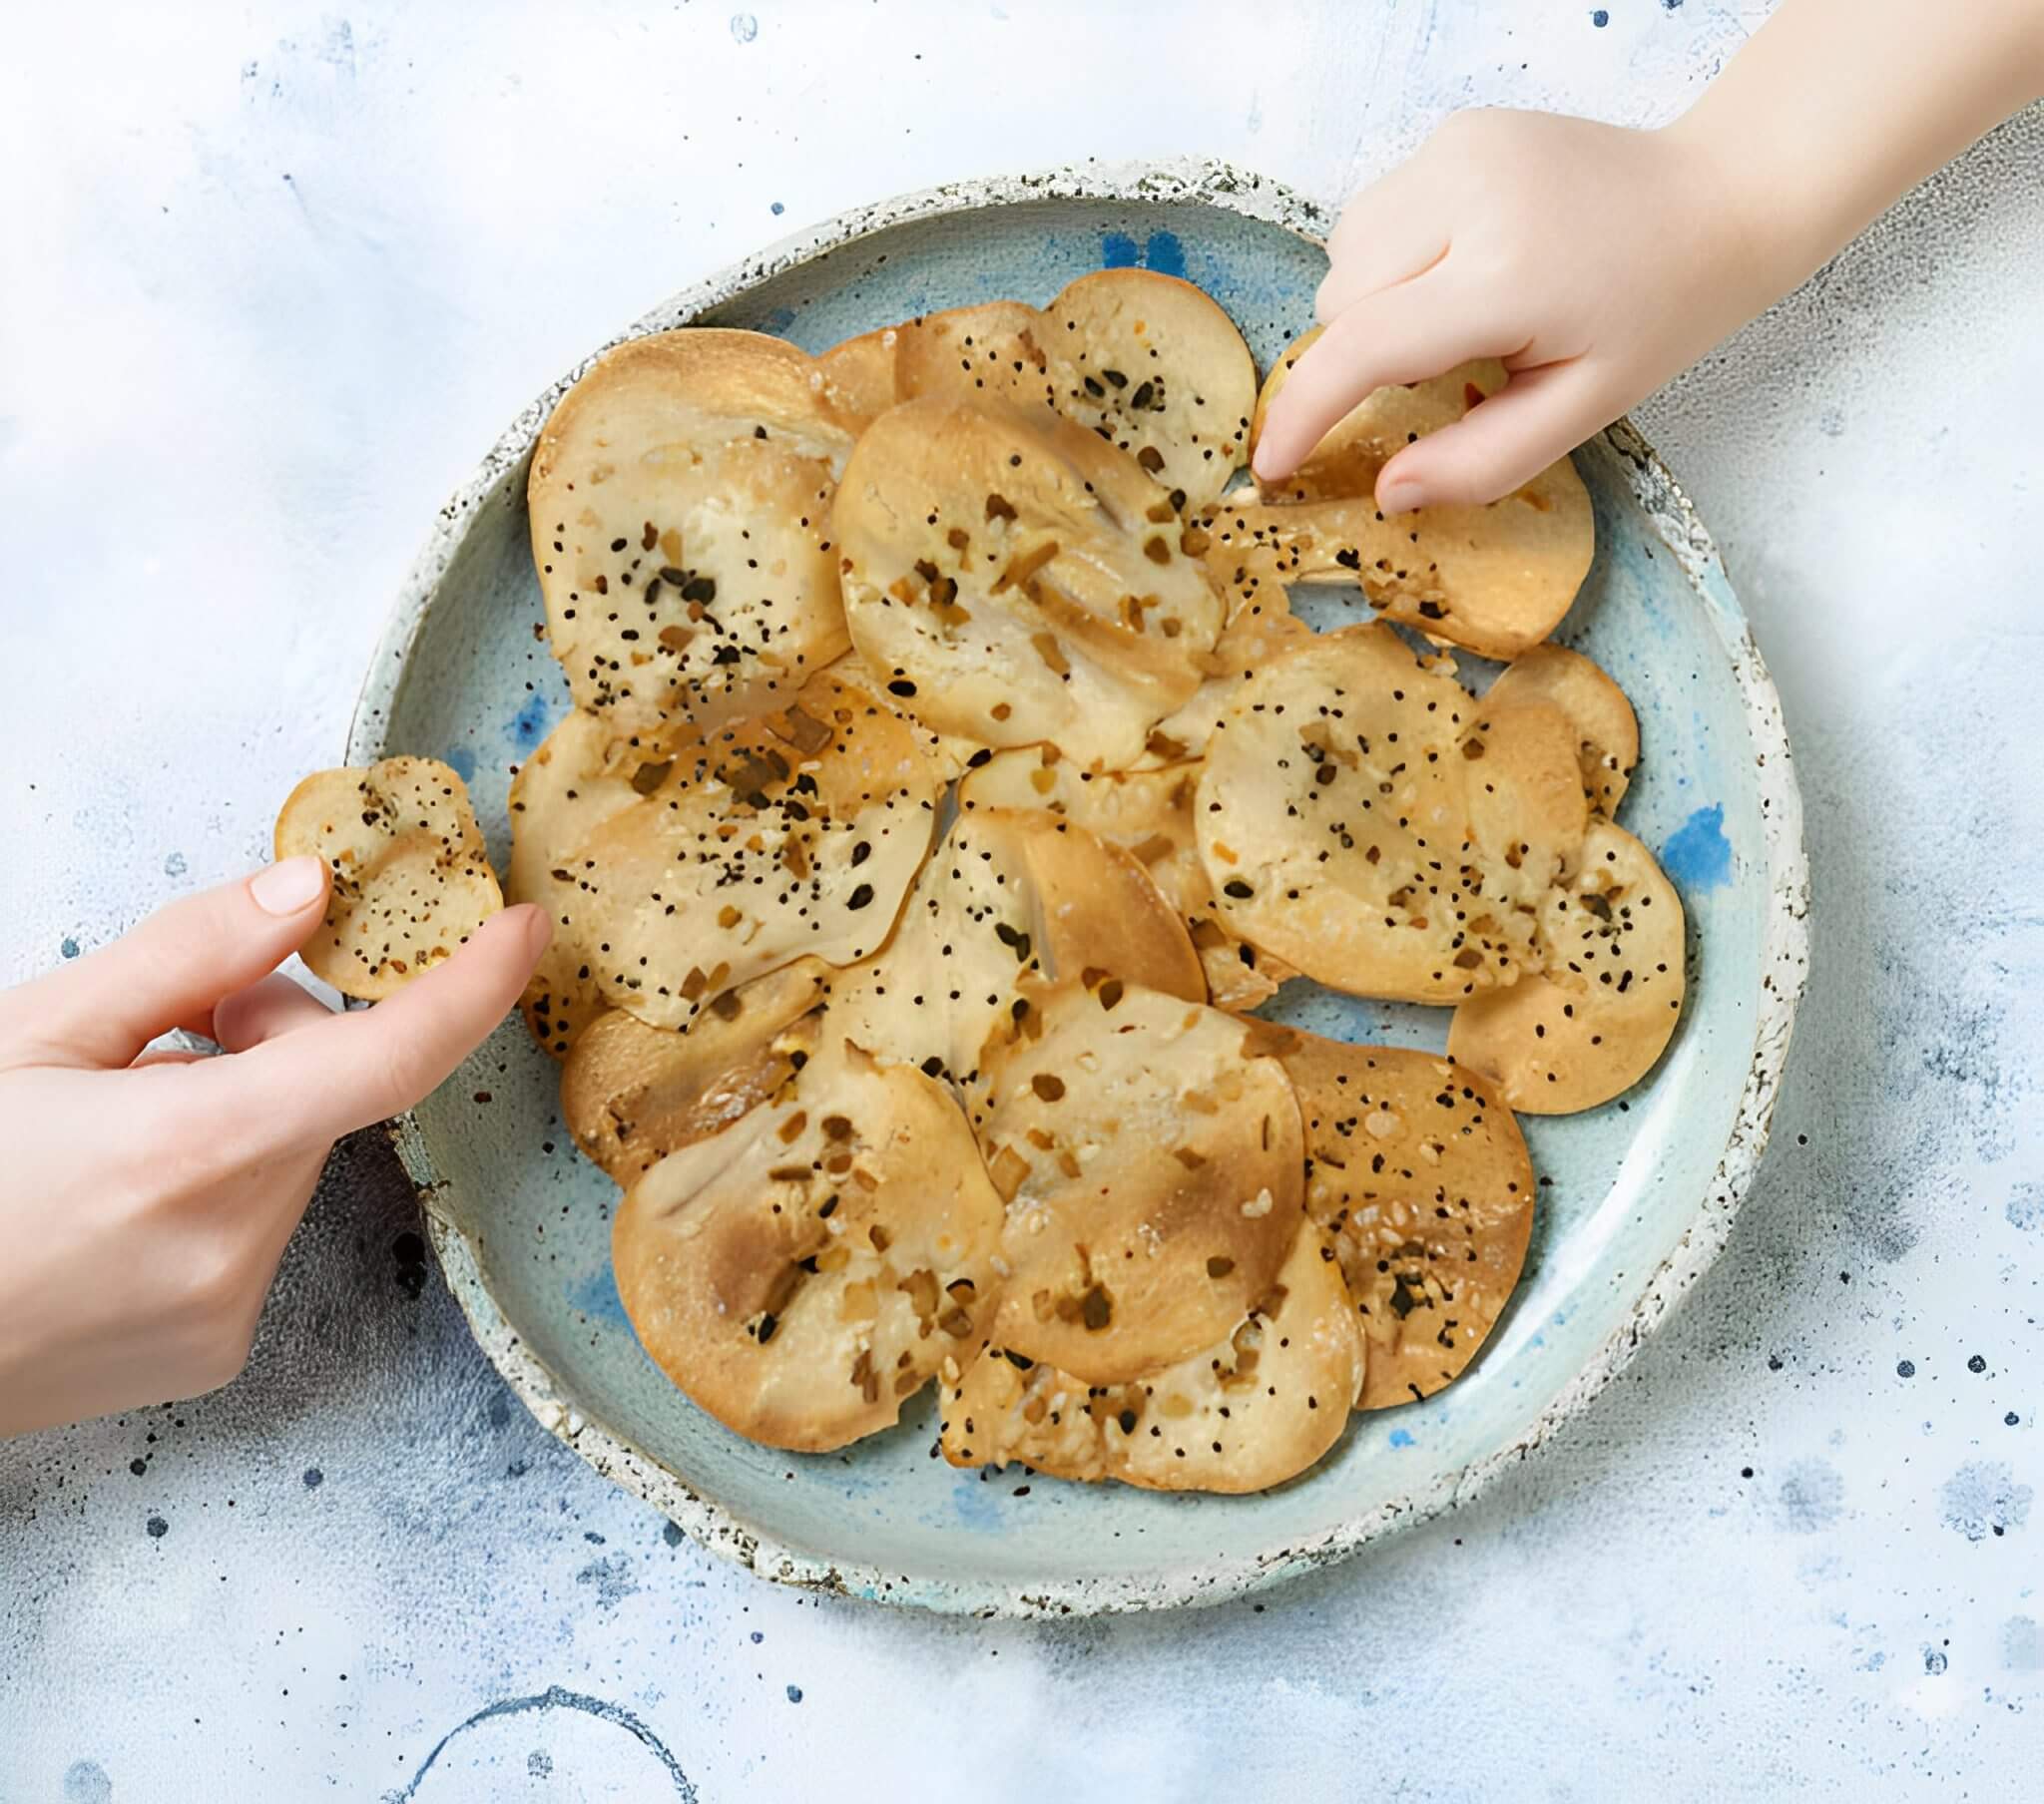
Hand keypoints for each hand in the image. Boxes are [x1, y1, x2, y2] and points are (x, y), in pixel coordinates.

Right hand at [0, 857, 548, 1436]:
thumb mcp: (29, 1033)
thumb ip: (185, 956)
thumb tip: (308, 892)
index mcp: (189, 1152)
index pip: (386, 1060)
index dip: (471, 987)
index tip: (523, 931)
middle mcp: (229, 1247)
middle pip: (321, 1098)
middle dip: (270, 1041)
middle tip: (169, 1028)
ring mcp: (223, 1314)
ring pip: (285, 1164)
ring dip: (234, 1118)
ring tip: (109, 1124)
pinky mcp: (210, 1355)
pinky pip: (253, 1235)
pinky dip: (210, 1194)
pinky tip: (112, 1200)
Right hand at [1253, 108, 1776, 511]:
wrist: (1719, 196)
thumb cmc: (1660, 308)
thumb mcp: (1584, 410)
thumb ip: (1482, 461)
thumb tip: (1389, 492)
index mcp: (1509, 273)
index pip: (1363, 346)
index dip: (1303, 413)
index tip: (1271, 466)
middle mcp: (1471, 193)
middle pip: (1340, 304)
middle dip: (1364, 355)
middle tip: (1447, 370)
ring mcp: (1458, 150)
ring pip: (1343, 256)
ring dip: (1374, 305)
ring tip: (1457, 314)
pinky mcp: (1454, 133)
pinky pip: (1373, 216)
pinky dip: (1395, 257)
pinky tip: (1462, 264)